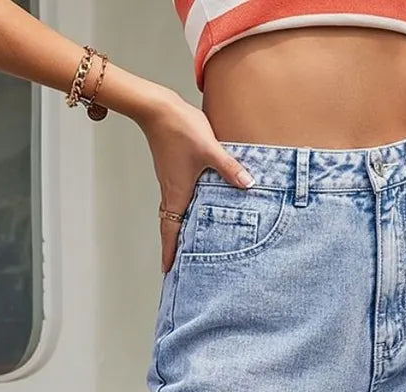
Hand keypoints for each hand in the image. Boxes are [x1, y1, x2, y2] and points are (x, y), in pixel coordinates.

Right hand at [137, 90, 254, 271]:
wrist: (157, 107)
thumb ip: (229, 168)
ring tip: (184, 244)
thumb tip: (248, 184)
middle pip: (169, 226)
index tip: (167, 270)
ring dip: (176, 230)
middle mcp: (171, 191)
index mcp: (177, 194)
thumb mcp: (209, 150)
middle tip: (176, 266)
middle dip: (173, 247)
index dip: (169, 251)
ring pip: (172, 213)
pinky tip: (193, 212)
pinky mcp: (173, 171)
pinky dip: (181, 212)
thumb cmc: (180, 129)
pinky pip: (176, 199)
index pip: (170, 230)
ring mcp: (170, 181)